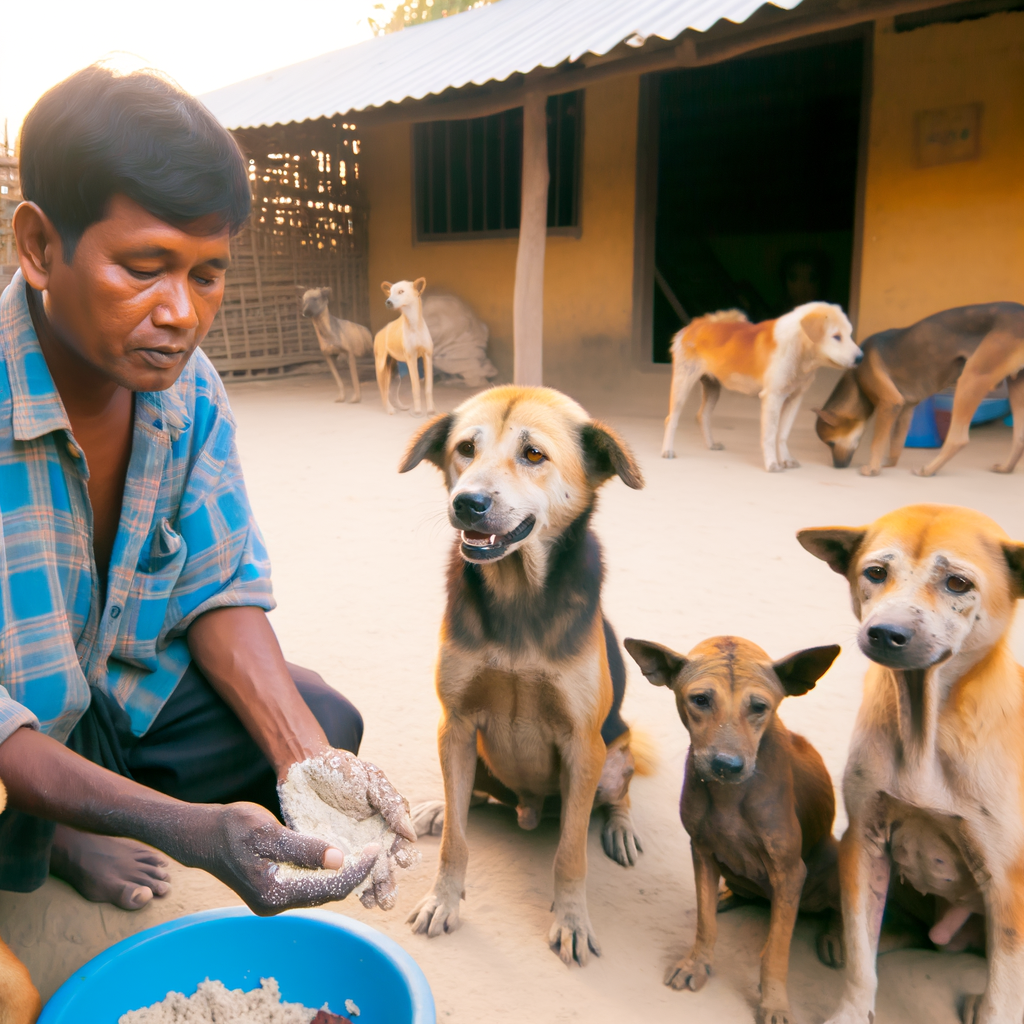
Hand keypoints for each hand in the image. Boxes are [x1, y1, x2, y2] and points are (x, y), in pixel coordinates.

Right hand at [199, 801, 380, 914]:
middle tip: (374, 849)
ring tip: (362, 851)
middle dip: (353, 873)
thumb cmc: (232, 828)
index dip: (357, 870)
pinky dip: (325, 871)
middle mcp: (275, 904)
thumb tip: (338, 860)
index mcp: (275, 895)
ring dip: (341, 873)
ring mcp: (274, 900)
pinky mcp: (273, 890)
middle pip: (327, 894)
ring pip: (318, 890)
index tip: (375, 849)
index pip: (329, 889)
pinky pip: (307, 884)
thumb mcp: (269, 833)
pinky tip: (337, 854)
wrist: (202, 835)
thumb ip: (304, 849)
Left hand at [281, 749, 418, 910]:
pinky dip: (339, 886)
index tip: (400, 860)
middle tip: (387, 899)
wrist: (304, 765)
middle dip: (387, 885)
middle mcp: (366, 841)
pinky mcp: (320, 854)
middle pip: (382, 869)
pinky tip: (345, 893)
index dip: (403, 856)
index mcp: (384, 824)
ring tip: (371, 903)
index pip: (399, 847)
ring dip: (367, 891)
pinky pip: (332, 875)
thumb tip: (412, 835)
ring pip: (360, 876)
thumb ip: (392, 803)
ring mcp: (344, 850)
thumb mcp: (372, 779)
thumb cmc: (342, 768)